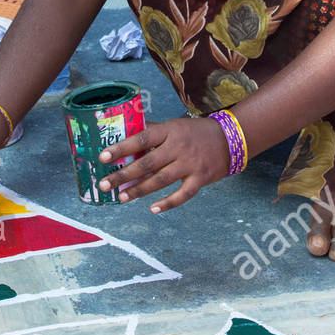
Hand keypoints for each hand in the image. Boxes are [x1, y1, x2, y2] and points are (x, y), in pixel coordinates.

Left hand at [97, 116, 230, 213]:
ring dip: (139, 190)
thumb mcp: (175, 125)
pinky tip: (153, 209)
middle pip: (146, 163)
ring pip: (160, 180)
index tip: (102, 157)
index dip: (121, 149)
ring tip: (122, 198)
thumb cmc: (196, 132)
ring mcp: (190, 164)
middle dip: (123, 175)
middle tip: (104, 185)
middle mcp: (178, 147)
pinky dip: (168, 203)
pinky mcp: (201, 178)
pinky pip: (183, 194)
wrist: (231, 138)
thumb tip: (126, 133)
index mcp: (169, 131)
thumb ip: (153, 131)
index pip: (141, 139)